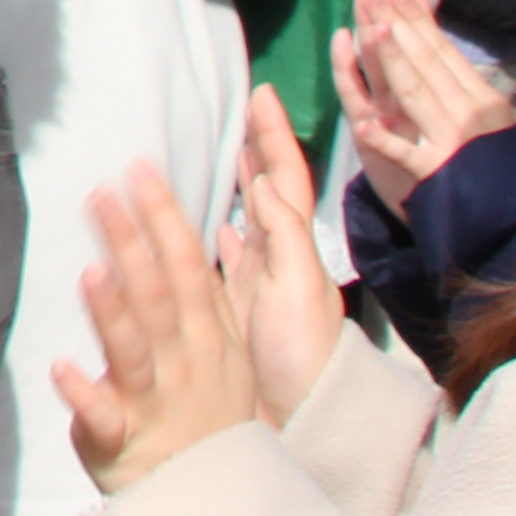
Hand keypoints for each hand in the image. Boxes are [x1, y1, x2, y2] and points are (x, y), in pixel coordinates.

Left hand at [56, 163, 255, 494]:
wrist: (209, 497)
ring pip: (134, 350)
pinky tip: (62, 368)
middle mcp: (182, 361)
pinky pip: (104, 416)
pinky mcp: (122, 438)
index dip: (164, 216)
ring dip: (113, 312)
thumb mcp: (224, 353)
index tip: (138, 168)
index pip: (185, 264)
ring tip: (92, 273)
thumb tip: (185, 233)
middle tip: (102, 193)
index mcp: (203, 334)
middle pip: (157, 294)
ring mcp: (154, 400)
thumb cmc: (206, 416)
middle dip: (131, 242)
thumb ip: (202, 296)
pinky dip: (84, 394)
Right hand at [220, 84, 340, 416]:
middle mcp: (280, 259)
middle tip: (244, 107)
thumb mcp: (301, 293)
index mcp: (295, 249)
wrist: (307, 421)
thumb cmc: (307, 360)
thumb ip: (284, 237)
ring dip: (237, 182)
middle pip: (268, 190)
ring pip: (247, 218)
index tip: (263, 94)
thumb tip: (261, 180)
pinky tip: (208, 225)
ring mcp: (261, 283)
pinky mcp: (241, 309)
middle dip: (258, 146)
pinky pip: (228, 257)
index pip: (284, 178)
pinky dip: (219, 232)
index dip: (275, 136)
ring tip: (227, 151)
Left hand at [332, 0, 514, 215]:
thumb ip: (469, 86)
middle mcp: (464, 111)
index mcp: (478, 96)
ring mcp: (448, 140)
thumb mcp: (493, 121)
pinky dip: (386, 142)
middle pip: (422, 57)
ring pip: (414, 94)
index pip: (440, 47)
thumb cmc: (505, 169)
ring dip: (393, 61)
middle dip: (396, 17)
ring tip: (375, 29)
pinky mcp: (435, 176)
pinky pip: (407, 157)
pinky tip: (363, 125)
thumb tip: (449, 49)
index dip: (416, 13)